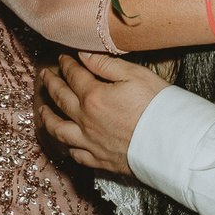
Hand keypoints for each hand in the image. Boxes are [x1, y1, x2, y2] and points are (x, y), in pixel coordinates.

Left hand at [38, 53, 171, 174]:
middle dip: (51, 84)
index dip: (66, 64)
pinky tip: (64, 142)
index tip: (62, 57)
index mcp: (93, 96)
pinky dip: (66, 146)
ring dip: (48, 117)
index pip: (73, 75)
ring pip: (58, 130)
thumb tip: (83, 54)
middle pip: (60, 99)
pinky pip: (75, 154)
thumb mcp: (134, 75)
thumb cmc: (157, 106)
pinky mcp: (99, 160)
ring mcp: (90, 142)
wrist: (171, 143)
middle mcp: (85, 120)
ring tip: (42, 109)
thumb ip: (105, 64)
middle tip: (44, 76)